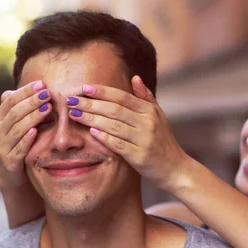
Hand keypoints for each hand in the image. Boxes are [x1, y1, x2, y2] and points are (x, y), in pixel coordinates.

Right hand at [0, 80, 51, 188]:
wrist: (12, 173)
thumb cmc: (20, 143)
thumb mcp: (20, 123)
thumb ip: (24, 108)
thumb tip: (40, 87)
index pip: (11, 99)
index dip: (26, 91)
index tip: (42, 83)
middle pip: (14, 112)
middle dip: (32, 101)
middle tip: (48, 94)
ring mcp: (2, 146)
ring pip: (17, 128)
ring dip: (33, 117)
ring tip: (47, 109)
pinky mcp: (9, 161)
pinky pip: (18, 148)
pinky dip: (26, 139)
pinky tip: (36, 131)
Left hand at [66, 76, 190, 191]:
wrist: (176, 169)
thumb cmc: (164, 143)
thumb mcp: (159, 117)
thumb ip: (145, 98)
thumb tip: (134, 77)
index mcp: (150, 111)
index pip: (122, 97)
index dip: (102, 91)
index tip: (84, 88)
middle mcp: (147, 123)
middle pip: (114, 109)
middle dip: (91, 104)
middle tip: (72, 100)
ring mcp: (144, 140)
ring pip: (113, 125)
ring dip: (92, 118)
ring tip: (75, 114)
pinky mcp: (139, 156)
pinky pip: (118, 144)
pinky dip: (104, 137)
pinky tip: (91, 131)